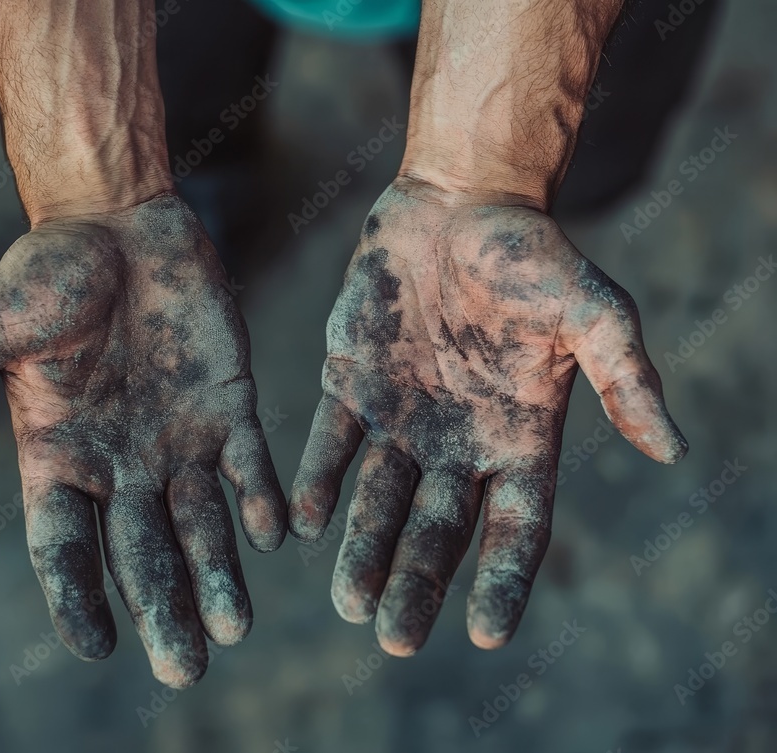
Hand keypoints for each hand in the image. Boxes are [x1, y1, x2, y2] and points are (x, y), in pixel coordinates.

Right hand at [0, 194, 286, 686]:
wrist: (118, 221)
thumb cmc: (47, 271)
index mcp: (60, 456)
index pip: (63, 546)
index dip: (76, 598)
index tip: (98, 647)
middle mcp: (122, 463)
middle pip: (141, 552)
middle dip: (163, 607)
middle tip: (185, 668)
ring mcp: (180, 439)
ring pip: (203, 523)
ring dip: (220, 573)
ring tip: (235, 627)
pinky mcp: (228, 406)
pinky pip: (249, 464)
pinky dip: (260, 498)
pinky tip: (274, 534)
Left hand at [290, 177, 685, 654]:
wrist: (458, 201)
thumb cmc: (531, 254)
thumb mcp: (591, 310)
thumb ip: (624, 377)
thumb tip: (672, 450)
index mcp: (518, 439)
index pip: (515, 529)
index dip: (503, 580)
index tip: (486, 635)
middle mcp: (456, 444)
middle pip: (437, 531)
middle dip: (416, 583)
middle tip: (392, 638)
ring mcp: (399, 419)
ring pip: (378, 499)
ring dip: (363, 549)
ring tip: (348, 600)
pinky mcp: (350, 385)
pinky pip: (331, 445)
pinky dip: (318, 481)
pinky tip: (304, 522)